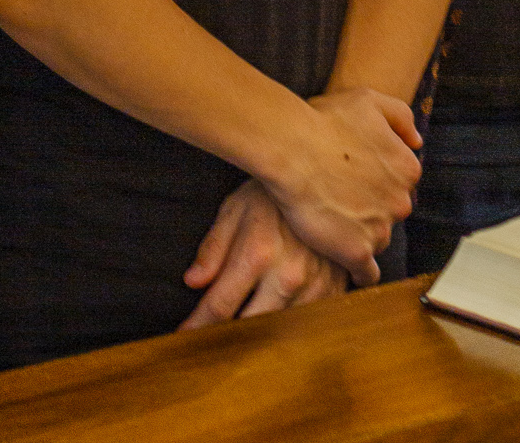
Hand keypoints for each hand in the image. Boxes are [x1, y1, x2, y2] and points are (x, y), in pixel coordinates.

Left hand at [181, 179, 348, 327]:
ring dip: (262, 332)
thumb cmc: (273, 194)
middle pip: (250, 328)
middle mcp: (289, 275)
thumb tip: (193, 282)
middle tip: (213, 340)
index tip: (184, 338)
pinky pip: (308, 323)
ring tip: (248, 324)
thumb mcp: (235, 209)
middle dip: (229, 337)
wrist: (326, 180)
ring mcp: (316, 286)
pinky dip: (291, 324)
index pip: (220, 305)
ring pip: (280, 331)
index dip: (198, 326)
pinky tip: (280, 313)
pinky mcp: (336, 291)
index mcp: (258, 253)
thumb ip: (213, 248)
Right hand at [261, 86, 422, 288]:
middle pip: (389, 211)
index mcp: (407, 169)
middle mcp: (400, 202)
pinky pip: (366, 273)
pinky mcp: (356, 252)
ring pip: (377, 238)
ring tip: (333, 221)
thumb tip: (416, 141)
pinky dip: (359, 271)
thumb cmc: (324, 120)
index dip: (376, 179)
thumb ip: (400, 116)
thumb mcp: (369, 100)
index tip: (356, 177)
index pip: (399, 183)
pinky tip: (347, 265)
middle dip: (371, 206)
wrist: (292, 148)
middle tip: (341, 196)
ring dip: (360, 233)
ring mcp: (380, 230)